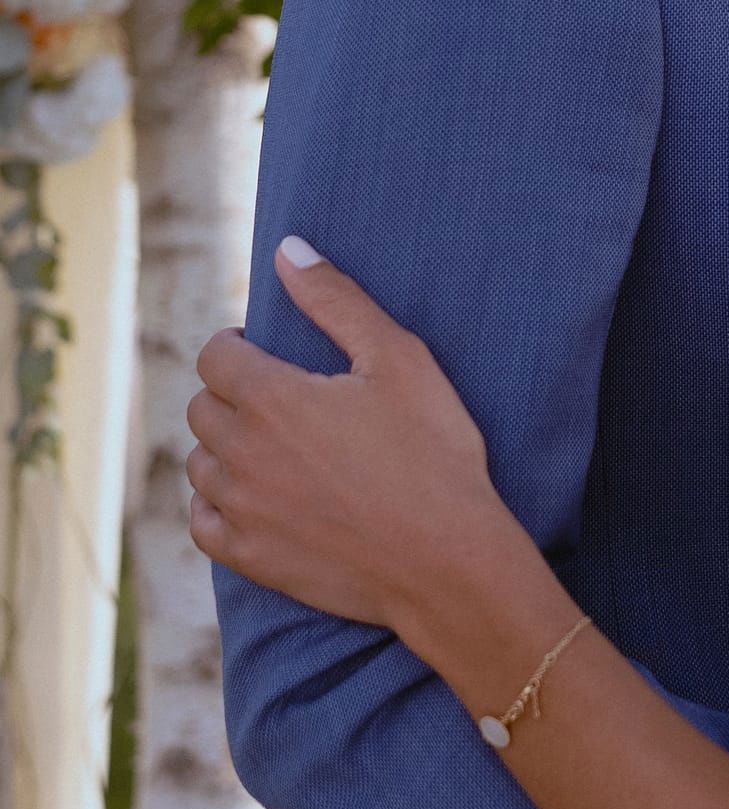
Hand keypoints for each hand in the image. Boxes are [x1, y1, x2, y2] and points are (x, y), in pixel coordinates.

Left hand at [187, 239, 512, 636]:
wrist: (448, 560)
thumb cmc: (433, 452)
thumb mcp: (400, 359)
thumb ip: (337, 300)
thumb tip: (288, 248)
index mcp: (270, 397)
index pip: (214, 356)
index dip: (235, 345)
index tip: (261, 350)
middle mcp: (241, 452)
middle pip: (201, 407)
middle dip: (230, 392)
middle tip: (276, 396)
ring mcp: (241, 510)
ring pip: (200, 464)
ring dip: (224, 447)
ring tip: (270, 446)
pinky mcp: (250, 557)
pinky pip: (202, 522)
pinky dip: (217, 504)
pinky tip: (253, 497)